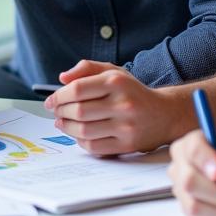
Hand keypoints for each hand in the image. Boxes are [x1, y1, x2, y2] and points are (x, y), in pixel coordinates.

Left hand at [44, 60, 186, 153]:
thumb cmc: (132, 91)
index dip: (58, 96)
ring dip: (67, 128)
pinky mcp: (128, 144)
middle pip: (78, 111)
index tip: (50, 101)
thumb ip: (86, 68)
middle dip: (60, 112)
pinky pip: (94, 146)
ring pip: (84, 131)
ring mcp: (126, 126)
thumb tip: (62, 78)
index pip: (77, 89)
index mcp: (116, 82)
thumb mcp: (113, 71)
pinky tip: (77, 134)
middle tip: (55, 112)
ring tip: (61, 123)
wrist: (165, 114)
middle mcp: (122, 103)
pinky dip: (80, 141)